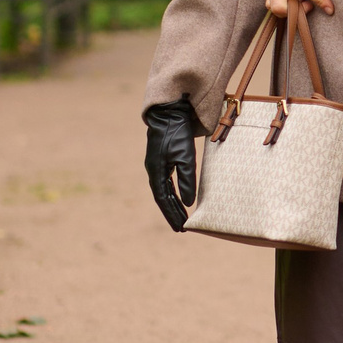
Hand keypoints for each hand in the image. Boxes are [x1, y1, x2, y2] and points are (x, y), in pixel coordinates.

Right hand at [144, 99, 199, 229]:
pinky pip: (166, 182)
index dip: (171, 214)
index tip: (180, 228)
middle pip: (162, 198)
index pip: (163, 199)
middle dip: (172, 213)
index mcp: (156, 171)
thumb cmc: (177, 134)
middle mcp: (154, 170)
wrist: (169, 113)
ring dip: (172, 204)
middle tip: (181, 229)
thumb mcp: (186, 157)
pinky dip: (172, 193)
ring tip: (181, 218)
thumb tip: (189, 203)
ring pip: (164, 191)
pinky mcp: (161, 160)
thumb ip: (187, 180)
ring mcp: (156, 165)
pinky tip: (178, 198)